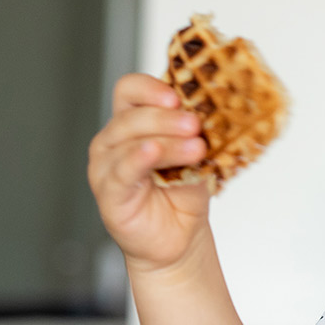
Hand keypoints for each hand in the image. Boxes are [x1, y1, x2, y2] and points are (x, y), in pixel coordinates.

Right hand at [87, 73, 213, 271]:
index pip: (129, 90)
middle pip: (131, 114)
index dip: (151, 88)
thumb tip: (219, 106)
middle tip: (195, 124)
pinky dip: (139, 158)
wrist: (180, 236)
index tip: (179, 96)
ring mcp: (105, 166)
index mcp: (132, 122)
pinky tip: (154, 152)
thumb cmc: (183, 191)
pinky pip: (121, 170)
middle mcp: (113, 140)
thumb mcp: (194, 152)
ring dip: (166, 140)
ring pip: (130, 141)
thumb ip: (196, 130)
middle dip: (167, 117)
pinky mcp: (108, 192)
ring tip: (196, 148)